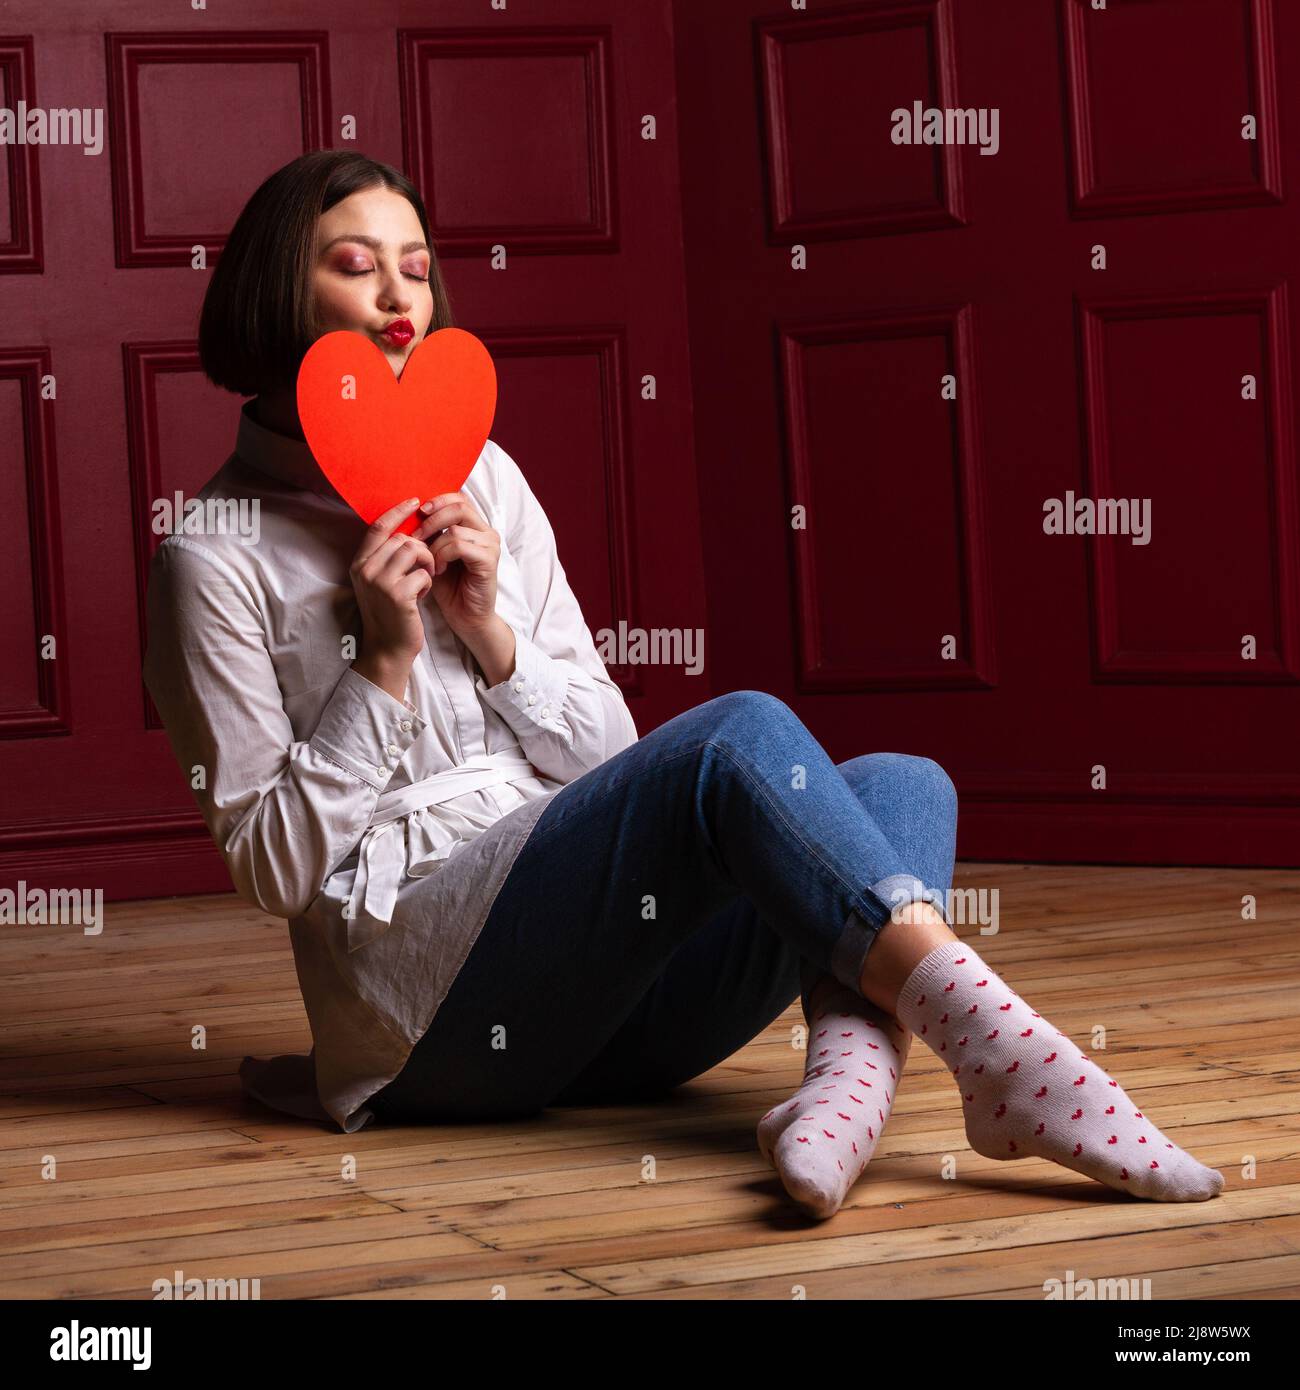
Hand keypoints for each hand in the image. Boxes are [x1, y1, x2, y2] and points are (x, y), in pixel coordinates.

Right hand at [348, 497, 436, 697]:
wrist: (388, 649)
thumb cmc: (390, 613)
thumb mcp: (380, 582)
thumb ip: (386, 558)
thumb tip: (406, 531)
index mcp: (359, 563)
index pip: (378, 527)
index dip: (398, 511)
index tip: (416, 500)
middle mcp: (365, 569)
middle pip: (401, 538)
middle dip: (421, 549)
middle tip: (427, 567)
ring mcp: (379, 582)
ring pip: (413, 550)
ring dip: (427, 563)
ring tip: (426, 579)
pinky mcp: (397, 595)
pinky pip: (423, 573)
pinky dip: (429, 583)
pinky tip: (423, 596)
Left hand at [412, 491, 501, 635]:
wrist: (465, 616)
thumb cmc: (448, 587)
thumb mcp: (433, 553)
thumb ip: (428, 533)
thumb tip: (407, 511)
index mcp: (475, 526)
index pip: (458, 498)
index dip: (436, 501)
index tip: (416, 513)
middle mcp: (486, 532)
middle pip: (459, 507)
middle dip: (431, 520)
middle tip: (415, 537)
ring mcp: (490, 545)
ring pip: (455, 529)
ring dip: (434, 545)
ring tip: (428, 562)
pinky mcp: (489, 560)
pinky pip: (459, 546)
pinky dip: (443, 556)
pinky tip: (438, 570)